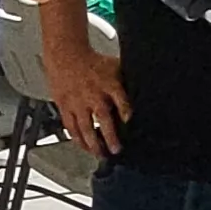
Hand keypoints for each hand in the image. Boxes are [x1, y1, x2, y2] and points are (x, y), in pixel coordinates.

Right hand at [45, 40, 127, 158]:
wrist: (66, 55)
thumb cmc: (93, 63)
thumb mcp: (115, 67)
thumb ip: (128, 82)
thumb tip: (145, 90)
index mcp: (109, 85)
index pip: (120, 99)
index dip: (126, 111)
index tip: (130, 122)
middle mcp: (93, 95)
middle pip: (103, 118)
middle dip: (110, 136)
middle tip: (116, 149)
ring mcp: (78, 102)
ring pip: (85, 127)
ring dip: (93, 143)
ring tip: (100, 154)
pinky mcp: (65, 107)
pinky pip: (71, 126)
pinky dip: (77, 139)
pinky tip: (84, 146)